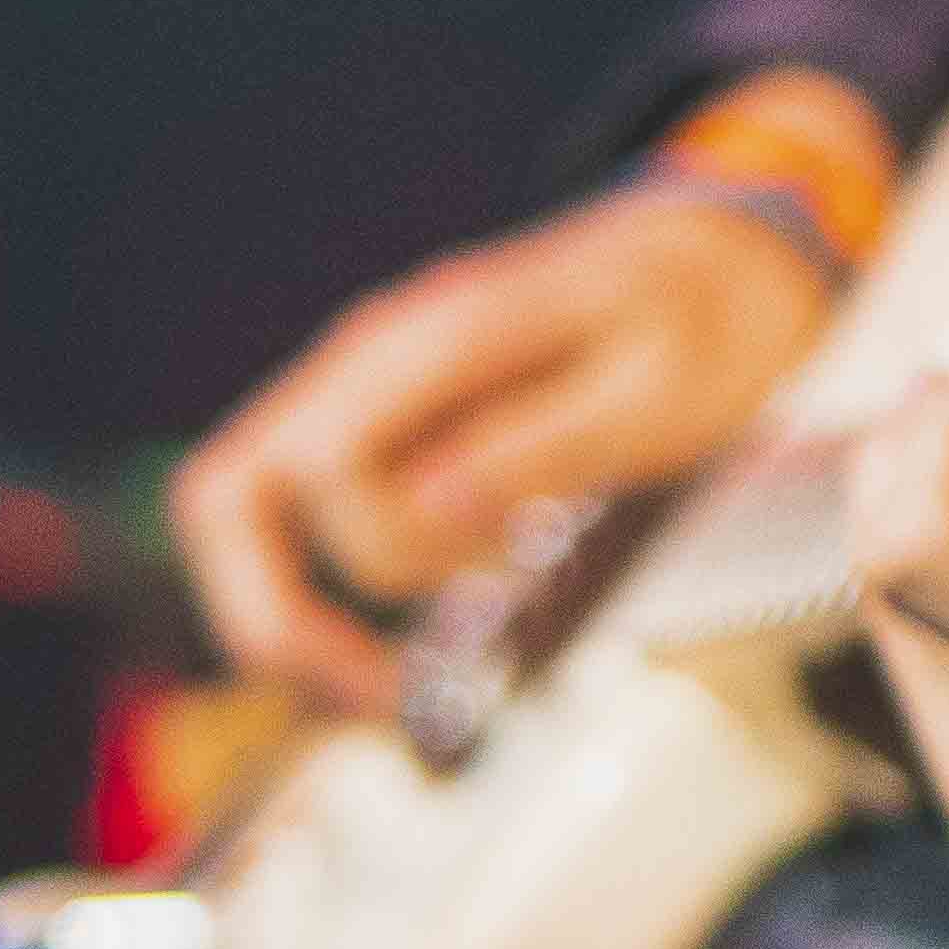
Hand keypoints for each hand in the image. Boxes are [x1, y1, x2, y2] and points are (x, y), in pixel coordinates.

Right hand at [171, 181, 837, 711]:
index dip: (379, 551)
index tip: (487, 585)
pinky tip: (402, 632)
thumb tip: (425, 510)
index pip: (323, 464)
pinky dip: (327, 583)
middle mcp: (376, 356)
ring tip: (386, 683)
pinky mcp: (387, 420)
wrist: (722, 252)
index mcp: (439, 335)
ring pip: (246, 507)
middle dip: (270, 615)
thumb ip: (542, 445)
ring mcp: (370, 386)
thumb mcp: (662, 387)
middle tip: (368, 697)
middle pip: (226, 492)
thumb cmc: (701, 315)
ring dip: (294, 609)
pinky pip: (306, 507)